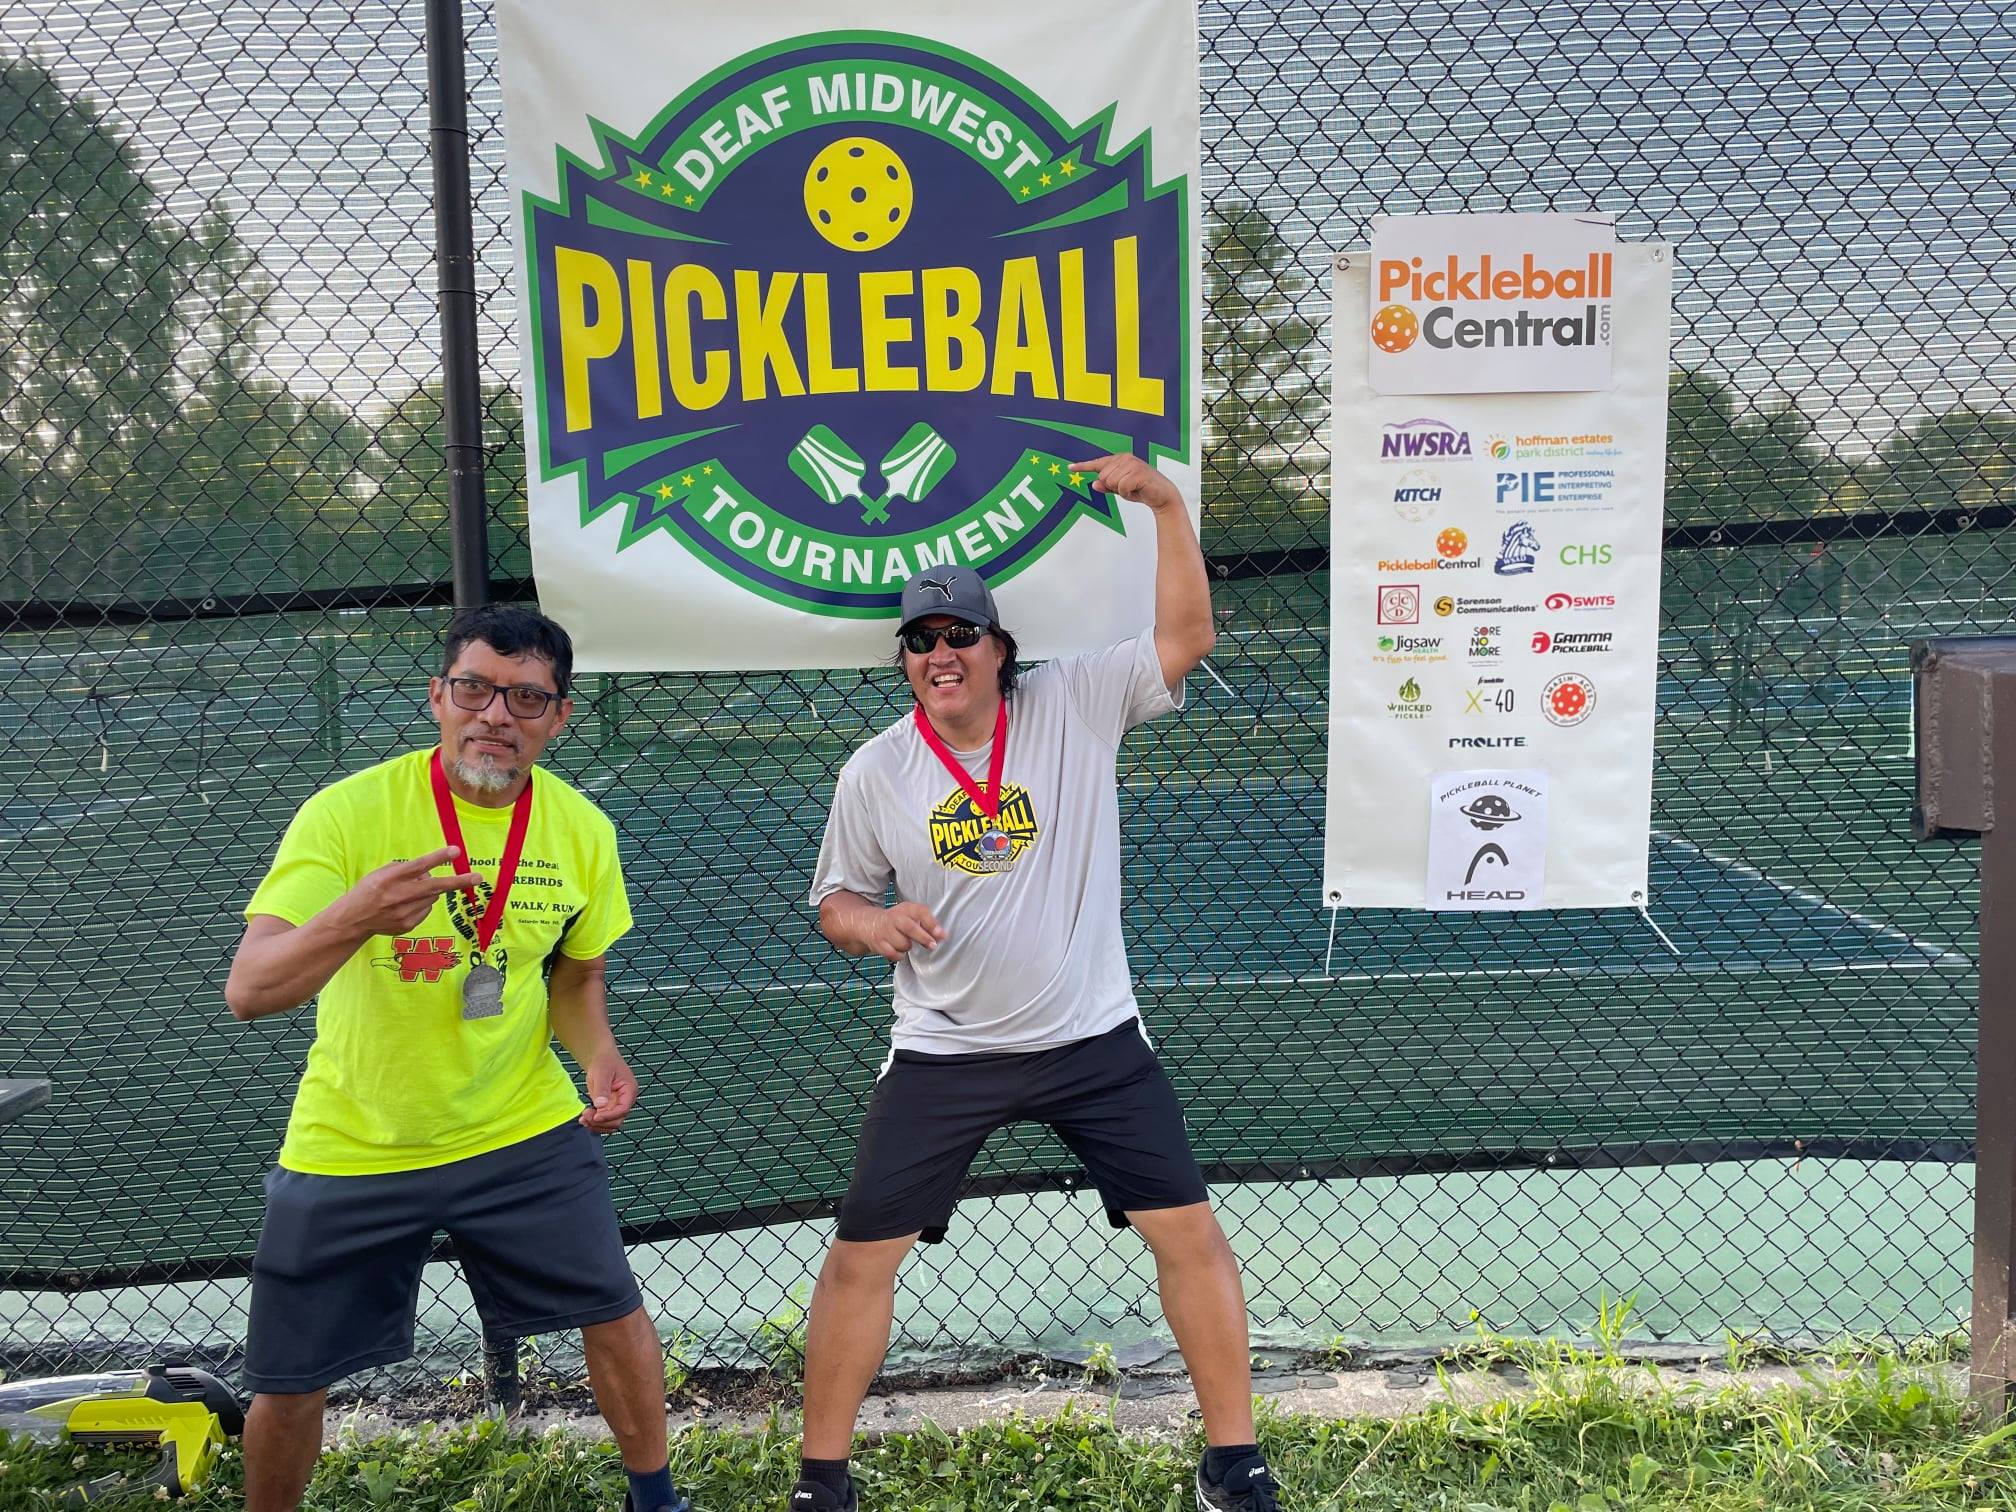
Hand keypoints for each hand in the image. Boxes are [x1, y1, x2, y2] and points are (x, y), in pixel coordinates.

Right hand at [336, 847, 480, 936]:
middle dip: (459, 882)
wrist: (353, 920)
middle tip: (477, 877)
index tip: (456, 851)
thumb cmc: (368, 890)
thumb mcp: (381, 873)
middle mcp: (399, 896)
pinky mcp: (407, 925)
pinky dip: (422, 904)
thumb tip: (429, 872)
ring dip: (429, 892)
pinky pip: (425, 910)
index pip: (419, 866)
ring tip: (409, 893)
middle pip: (435, 887)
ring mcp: (404, 913)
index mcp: (390, 878)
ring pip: (432, 898)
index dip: (439, 858)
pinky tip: (405, 905)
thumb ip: (405, 870)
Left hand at [580, 1048, 637, 1133]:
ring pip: (610, 1124)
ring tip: (583, 1119)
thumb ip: (602, 1089)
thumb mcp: (602, 1072)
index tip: (596, 1116)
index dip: (610, 1115)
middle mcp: (625, 1101)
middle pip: (617, 1120)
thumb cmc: (604, 1061)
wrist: (600, 1059)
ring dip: (597, 1125)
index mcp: (629, 1091)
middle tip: (586, 1116)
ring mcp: (616, 1105)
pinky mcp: (608, 1108)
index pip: (623, 1109)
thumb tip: (601, 1105)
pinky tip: (584, 1118)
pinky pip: (603, 1121)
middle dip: (601, 1122)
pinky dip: (594, 1123)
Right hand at [866, 902, 946, 960]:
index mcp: (906, 908)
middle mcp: (895, 918)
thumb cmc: (896, 921)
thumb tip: (943, 936)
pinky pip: (894, 954)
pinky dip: (899, 955)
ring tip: (905, 942)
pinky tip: (897, 948)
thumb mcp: (911, 916)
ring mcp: (885, 931)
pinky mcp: (878, 943)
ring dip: (908, 947)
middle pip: (910, 927)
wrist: (869, 923)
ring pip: (903, 944)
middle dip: (923, 938)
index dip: (932, 923)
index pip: (921, 911)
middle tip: (933, 945)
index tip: (942, 934)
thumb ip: (927, 924)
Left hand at [1069, 453, 1181, 512]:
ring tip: (1133, 488)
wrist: (1162, 495)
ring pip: (1111, 482)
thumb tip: (1094, 484)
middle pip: (1103, 477)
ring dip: (1121, 490)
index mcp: (1119, 460)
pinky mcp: (1139, 472)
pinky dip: (1127, 493)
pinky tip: (1137, 489)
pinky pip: (1121, 487)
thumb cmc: (1141, 490)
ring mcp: (1132, 464)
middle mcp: (1125, 458)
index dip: (1083, 466)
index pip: (1098, 463)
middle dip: (1112, 487)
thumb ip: (1107, 487)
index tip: (1070, 467)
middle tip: (1127, 488)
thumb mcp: (1121, 489)